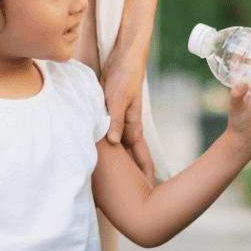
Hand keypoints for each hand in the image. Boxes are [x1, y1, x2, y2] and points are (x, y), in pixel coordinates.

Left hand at [99, 45, 153, 182]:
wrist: (125, 57)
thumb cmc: (125, 76)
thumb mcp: (118, 98)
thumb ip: (116, 120)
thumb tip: (113, 143)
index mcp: (133, 125)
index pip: (140, 153)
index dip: (144, 171)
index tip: (148, 187)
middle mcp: (128, 126)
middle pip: (131, 154)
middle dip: (134, 173)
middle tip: (134, 192)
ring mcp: (120, 120)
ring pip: (119, 146)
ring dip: (119, 160)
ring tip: (116, 179)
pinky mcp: (111, 113)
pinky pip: (109, 133)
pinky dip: (107, 145)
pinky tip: (102, 152)